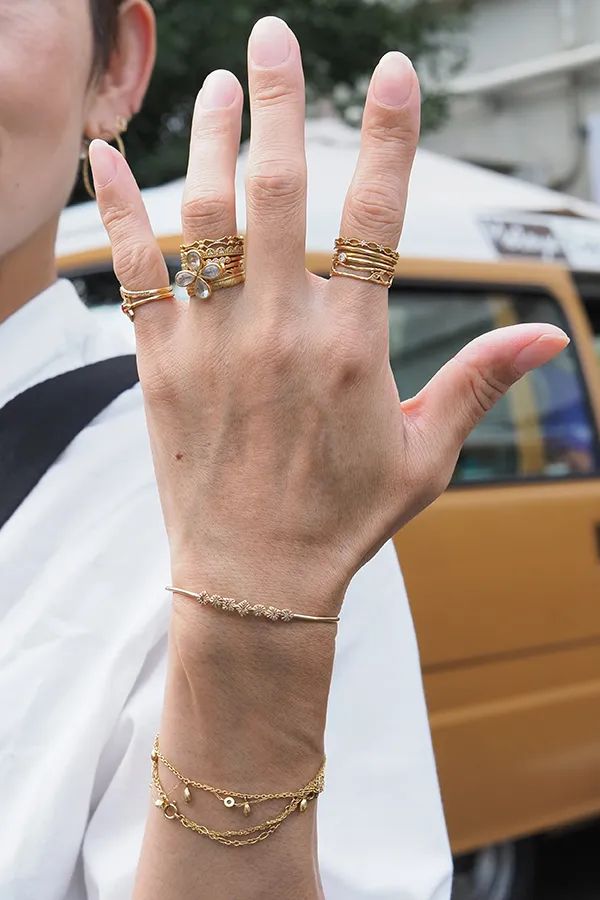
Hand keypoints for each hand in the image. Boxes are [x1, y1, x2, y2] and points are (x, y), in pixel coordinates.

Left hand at [90, 17, 567, 615]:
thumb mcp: (427, 455)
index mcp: (351, 347)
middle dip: (279, 102)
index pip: (378, 217)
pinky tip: (104, 156)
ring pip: (204, 216)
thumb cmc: (344, 517)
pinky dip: (117, 209)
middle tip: (272, 37)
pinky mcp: (160, 365)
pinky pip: (136, 271)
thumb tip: (551, 339)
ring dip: (207, 138)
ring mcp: (212, 344)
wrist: (256, 576)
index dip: (390, 138)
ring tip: (214, 84)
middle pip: (279, 190)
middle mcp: (279, 331)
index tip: (395, 75)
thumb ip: (480, 382)